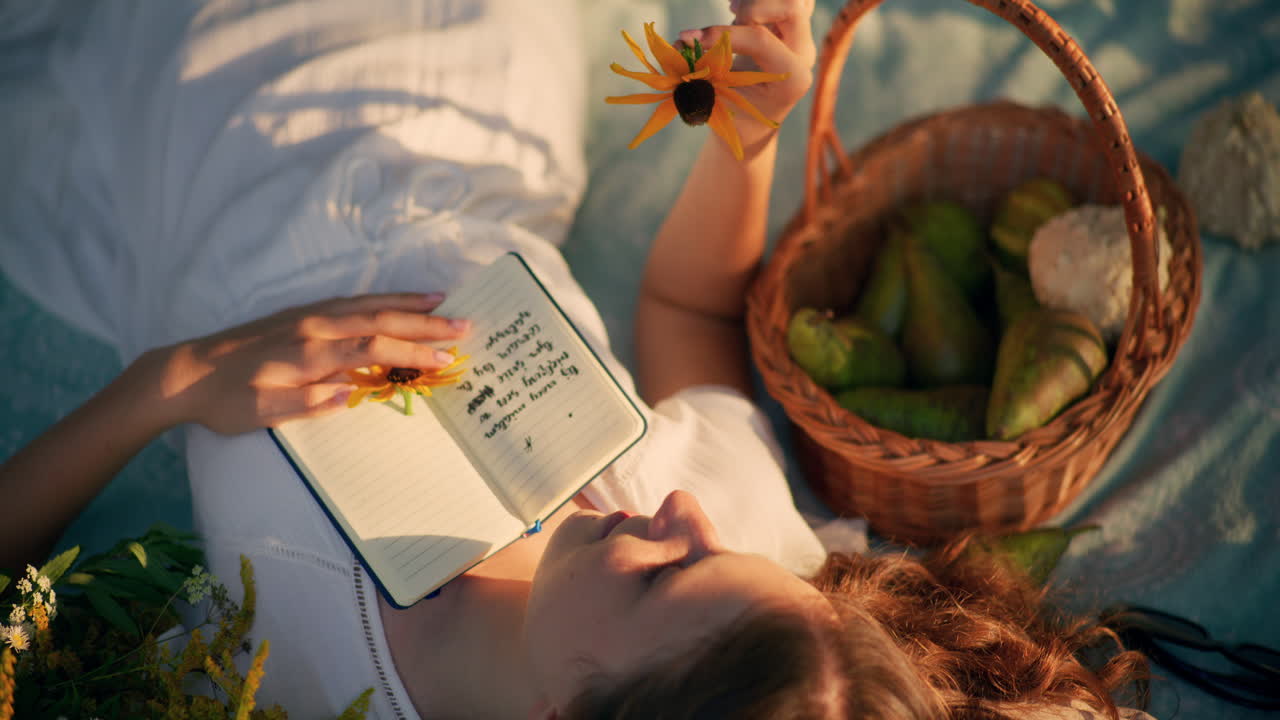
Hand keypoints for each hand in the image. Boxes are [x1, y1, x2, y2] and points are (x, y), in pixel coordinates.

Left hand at [152, 293, 469, 433]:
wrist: (183, 372)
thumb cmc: (225, 402)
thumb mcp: (264, 414)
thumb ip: (310, 402)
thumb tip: (353, 392)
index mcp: (307, 354)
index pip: (372, 348)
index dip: (413, 351)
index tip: (448, 358)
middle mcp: (312, 326)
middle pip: (379, 319)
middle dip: (425, 322)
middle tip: (466, 324)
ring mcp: (306, 314)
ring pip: (367, 304)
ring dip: (408, 302)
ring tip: (444, 300)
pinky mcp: (300, 312)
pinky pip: (351, 301)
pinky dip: (380, 298)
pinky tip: (397, 300)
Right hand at [677, 0, 815, 134]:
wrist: (752, 125)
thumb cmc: (733, 117)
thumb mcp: (718, 101)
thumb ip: (702, 73)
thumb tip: (680, 43)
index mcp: (793, 80)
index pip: (760, 39)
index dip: (721, 34)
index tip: (688, 38)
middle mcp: (803, 55)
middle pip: (791, 6)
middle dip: (752, 7)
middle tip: (731, 19)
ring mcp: (801, 39)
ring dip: (759, 0)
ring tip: (734, 9)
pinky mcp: (793, 29)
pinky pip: (784, 1)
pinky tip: (737, 7)